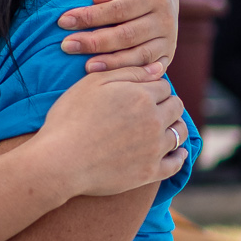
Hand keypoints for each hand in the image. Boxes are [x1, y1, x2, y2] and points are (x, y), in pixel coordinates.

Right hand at [34, 67, 188, 196]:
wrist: (60, 161)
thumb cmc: (70, 118)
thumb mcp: (92, 84)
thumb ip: (128, 72)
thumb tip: (159, 68)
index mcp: (142, 96)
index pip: (164, 87)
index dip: (153, 89)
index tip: (142, 94)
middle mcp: (154, 121)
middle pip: (176, 107)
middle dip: (167, 105)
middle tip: (152, 110)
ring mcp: (154, 148)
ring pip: (180, 133)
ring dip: (175, 127)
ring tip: (161, 129)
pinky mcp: (150, 172)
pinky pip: (176, 164)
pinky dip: (178, 156)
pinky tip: (173, 153)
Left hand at [61, 0, 177, 75]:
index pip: (118, 9)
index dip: (90, 16)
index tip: (63, 21)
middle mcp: (165, 20)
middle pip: (126, 35)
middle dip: (94, 42)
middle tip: (66, 46)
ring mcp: (167, 40)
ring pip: (138, 56)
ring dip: (111, 63)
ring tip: (85, 67)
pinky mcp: (167, 56)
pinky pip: (149, 70)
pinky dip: (131, 75)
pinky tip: (113, 79)